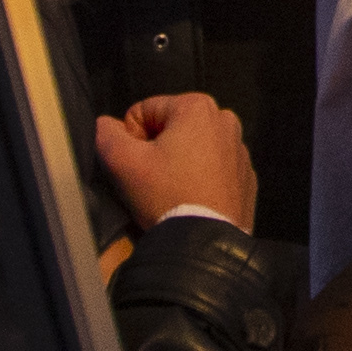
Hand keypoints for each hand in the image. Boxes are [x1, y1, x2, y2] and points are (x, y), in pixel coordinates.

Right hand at [96, 90, 258, 231]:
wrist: (205, 243)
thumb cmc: (166, 195)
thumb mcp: (123, 163)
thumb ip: (107, 134)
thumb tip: (105, 124)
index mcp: (198, 107)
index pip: (144, 111)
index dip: (130, 137)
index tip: (135, 164)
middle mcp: (226, 121)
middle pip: (170, 128)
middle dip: (156, 150)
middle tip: (150, 179)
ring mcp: (240, 151)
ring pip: (192, 149)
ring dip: (177, 164)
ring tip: (170, 192)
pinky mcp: (245, 178)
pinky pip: (213, 170)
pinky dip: (199, 179)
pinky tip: (191, 199)